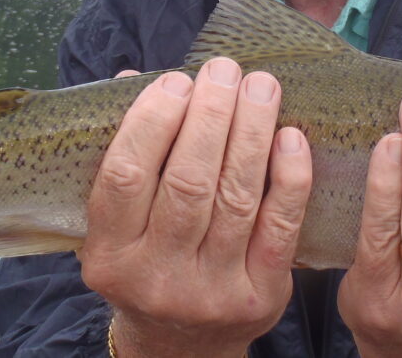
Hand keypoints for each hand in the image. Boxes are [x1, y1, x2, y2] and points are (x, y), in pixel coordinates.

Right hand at [79, 58, 312, 357]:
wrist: (181, 345)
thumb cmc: (147, 261)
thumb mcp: (118, 223)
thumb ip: (125, 151)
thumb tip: (133, 76)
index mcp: (110, 255)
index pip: (124, 177)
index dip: (152, 121)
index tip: (176, 81)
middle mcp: (156, 277)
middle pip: (187, 182)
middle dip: (211, 116)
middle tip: (225, 71)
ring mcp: (210, 290)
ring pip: (236, 198)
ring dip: (252, 132)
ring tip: (261, 86)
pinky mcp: (260, 296)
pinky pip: (279, 228)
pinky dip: (289, 178)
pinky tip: (291, 137)